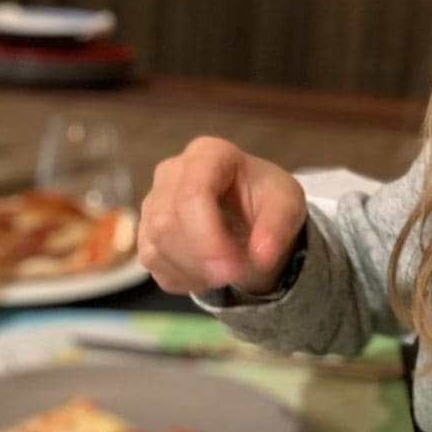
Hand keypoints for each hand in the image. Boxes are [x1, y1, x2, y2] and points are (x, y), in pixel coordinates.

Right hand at [138, 136, 306, 294]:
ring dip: (193, 271)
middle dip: (200, 259)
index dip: (207, 237)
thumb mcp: (287, 206)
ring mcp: (152, 201)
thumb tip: (262, 256)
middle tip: (234, 274)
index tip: (233, 268)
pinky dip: (182, 278)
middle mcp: (171, 172)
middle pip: (166, 223)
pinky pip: (153, 263)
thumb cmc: (265, 200)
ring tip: (225, 270)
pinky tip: (207, 271)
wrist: (249, 215)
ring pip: (154, 246)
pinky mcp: (145, 230)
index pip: (192, 194)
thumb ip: (278, 227)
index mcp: (208, 154)